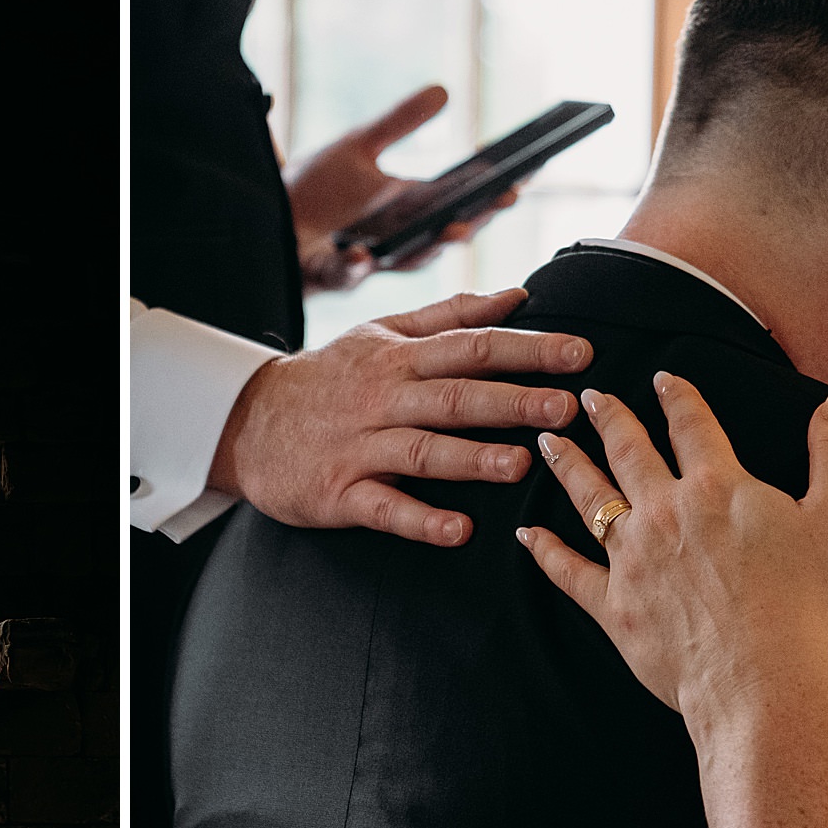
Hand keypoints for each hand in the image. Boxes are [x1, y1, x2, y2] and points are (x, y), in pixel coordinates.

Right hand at [208, 287, 591, 544]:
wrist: (246, 422)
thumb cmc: (328, 379)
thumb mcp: (382, 333)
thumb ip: (451, 315)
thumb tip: (517, 297)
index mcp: (400, 358)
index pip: (473, 346)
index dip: (528, 349)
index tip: (581, 353)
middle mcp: (383, 399)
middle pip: (454, 396)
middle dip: (512, 402)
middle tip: (565, 408)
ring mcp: (359, 447)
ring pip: (421, 450)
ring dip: (471, 458)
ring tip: (519, 464)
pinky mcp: (338, 493)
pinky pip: (382, 507)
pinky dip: (419, 519)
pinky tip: (457, 530)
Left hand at [285, 85, 518, 293]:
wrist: (264, 217)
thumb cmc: (313, 187)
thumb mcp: (359, 145)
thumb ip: (400, 122)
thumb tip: (444, 89)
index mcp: (408, 209)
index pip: (462, 199)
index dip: (494, 188)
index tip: (528, 170)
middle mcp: (395, 239)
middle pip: (447, 232)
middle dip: (480, 217)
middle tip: (508, 198)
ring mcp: (366, 261)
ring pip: (407, 261)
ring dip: (433, 246)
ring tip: (456, 227)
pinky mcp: (330, 274)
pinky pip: (345, 276)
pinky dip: (355, 269)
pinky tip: (364, 257)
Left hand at [517, 374, 827, 716]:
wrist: (761, 680)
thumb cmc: (807, 604)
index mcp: (718, 488)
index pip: (693, 427)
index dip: (677, 398)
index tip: (661, 378)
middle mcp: (665, 513)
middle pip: (629, 452)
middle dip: (609, 419)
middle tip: (589, 396)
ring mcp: (632, 559)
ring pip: (590, 499)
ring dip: (568, 466)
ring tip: (548, 441)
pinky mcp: (613, 606)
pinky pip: (569, 572)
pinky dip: (545, 552)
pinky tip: (525, 535)